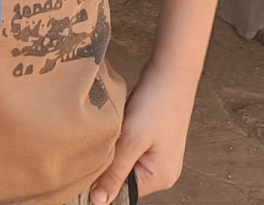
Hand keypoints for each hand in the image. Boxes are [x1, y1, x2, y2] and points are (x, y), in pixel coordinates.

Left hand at [89, 60, 199, 201]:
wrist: (172, 71)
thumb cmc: (158, 103)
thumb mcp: (132, 140)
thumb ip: (114, 173)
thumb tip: (99, 202)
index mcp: (161, 177)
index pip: (122, 191)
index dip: (103, 179)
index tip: (91, 161)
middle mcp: (162, 170)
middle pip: (123, 177)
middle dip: (110, 161)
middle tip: (106, 139)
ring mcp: (159, 154)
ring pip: (124, 160)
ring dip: (114, 147)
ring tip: (116, 129)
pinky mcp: (153, 139)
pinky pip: (130, 147)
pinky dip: (121, 137)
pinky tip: (121, 123)